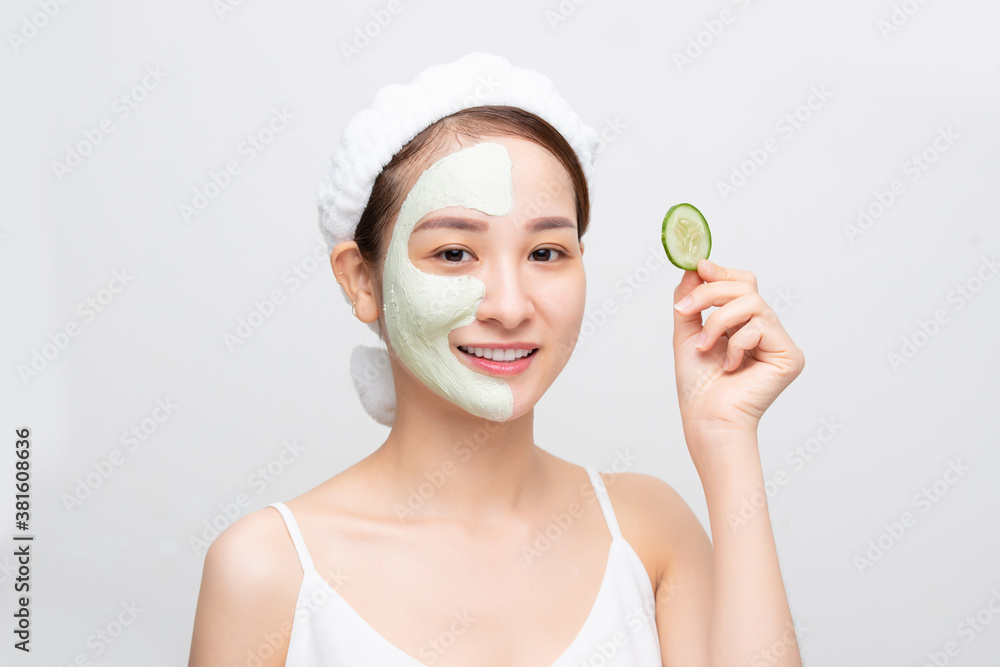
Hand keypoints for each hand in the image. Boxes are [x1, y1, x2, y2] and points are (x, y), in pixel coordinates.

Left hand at [672, 259, 804, 447]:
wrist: (705, 418)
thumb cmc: (698, 385)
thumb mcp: (687, 333)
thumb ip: (691, 300)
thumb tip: (695, 268)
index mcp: (745, 324)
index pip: (743, 285)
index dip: (721, 273)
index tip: (698, 267)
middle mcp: (766, 330)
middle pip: (747, 287)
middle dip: (711, 294)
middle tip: (685, 310)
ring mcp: (780, 343)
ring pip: (752, 303)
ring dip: (717, 322)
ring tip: (704, 347)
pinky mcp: (790, 356)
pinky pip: (761, 327)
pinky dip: (736, 344)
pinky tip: (730, 366)